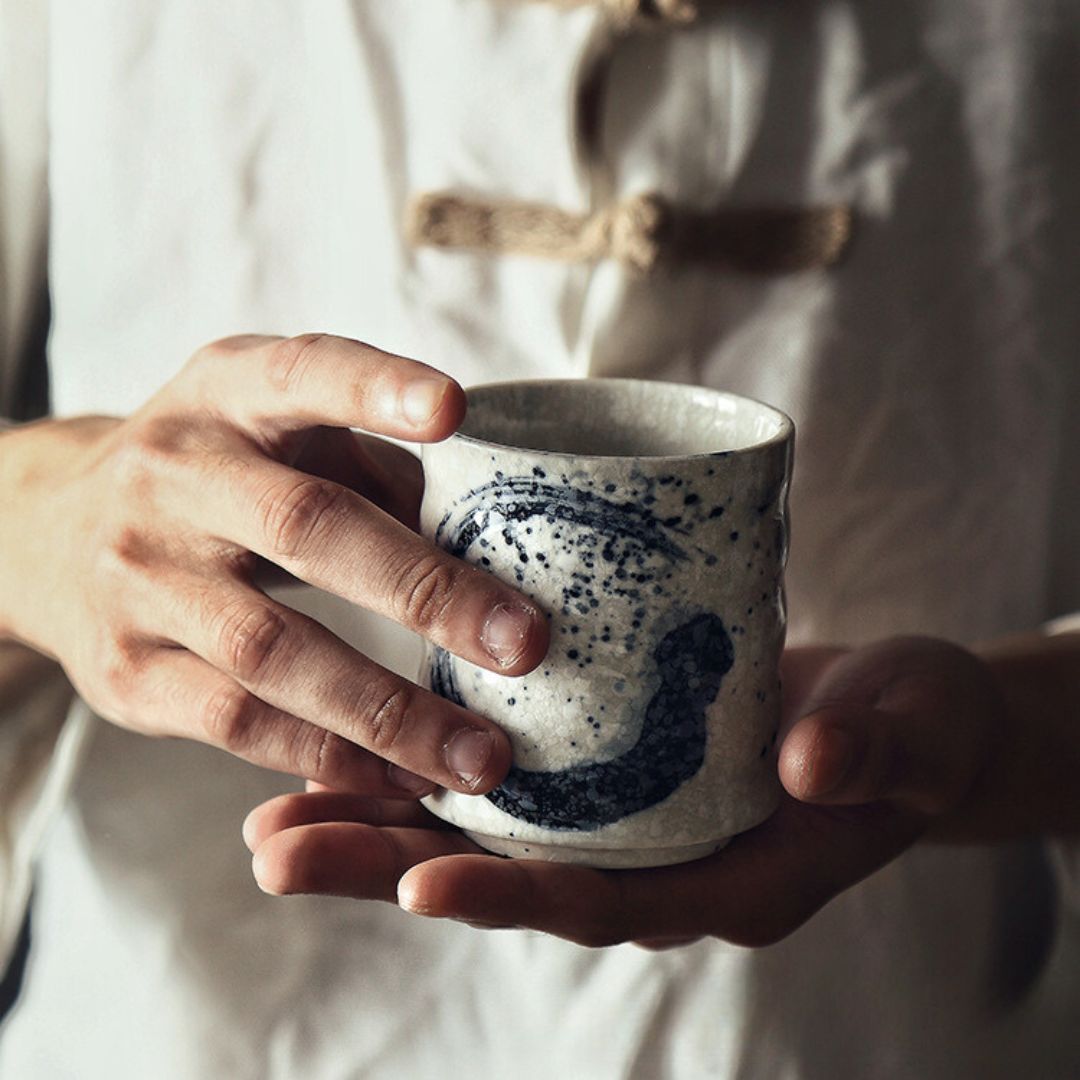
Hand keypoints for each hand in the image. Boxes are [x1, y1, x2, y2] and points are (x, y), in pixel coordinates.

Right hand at [0, 334, 547, 795]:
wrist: (52, 535)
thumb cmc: (220, 475)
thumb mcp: (281, 432)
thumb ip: (378, 465)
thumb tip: (503, 534)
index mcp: (227, 395)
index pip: (303, 373)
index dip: (376, 389)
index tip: (454, 410)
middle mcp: (173, 475)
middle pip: (305, 528)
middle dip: (424, 591)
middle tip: (525, 643)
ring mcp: (141, 575)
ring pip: (273, 650)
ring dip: (389, 713)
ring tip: (482, 757)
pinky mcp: (125, 669)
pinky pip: (237, 722)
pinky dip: (331, 758)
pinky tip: (404, 779)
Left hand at [242, 635, 1026, 947]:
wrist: (893, 711)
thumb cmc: (911, 728)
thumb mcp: (912, 732)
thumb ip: (872, 752)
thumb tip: (815, 765)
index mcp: (725, 880)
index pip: (608, 902)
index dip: (518, 899)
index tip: (426, 888)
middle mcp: (655, 863)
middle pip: (511, 881)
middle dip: (393, 872)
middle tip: (279, 856)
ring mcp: (622, 822)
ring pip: (486, 838)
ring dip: (379, 827)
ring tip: (275, 821)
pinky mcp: (603, 769)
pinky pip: (503, 781)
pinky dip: (426, 766)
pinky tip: (351, 746)